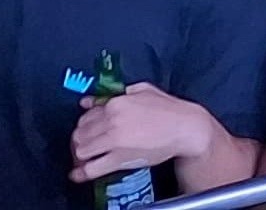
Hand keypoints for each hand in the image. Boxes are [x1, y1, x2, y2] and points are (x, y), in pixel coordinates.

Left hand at [71, 80, 217, 181]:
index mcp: (116, 103)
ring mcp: (114, 141)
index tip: (87, 131)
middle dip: (80, 140)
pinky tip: (79, 173)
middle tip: (87, 144)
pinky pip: (92, 168)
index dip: (84, 125)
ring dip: (81, 155)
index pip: (85, 116)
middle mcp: (111, 121)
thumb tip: (88, 101)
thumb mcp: (143, 91)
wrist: (186, 128)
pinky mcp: (120, 159)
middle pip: (79, 134)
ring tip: (86, 157)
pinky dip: (82, 172)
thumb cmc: (168, 109)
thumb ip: (114, 94)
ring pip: (81, 150)